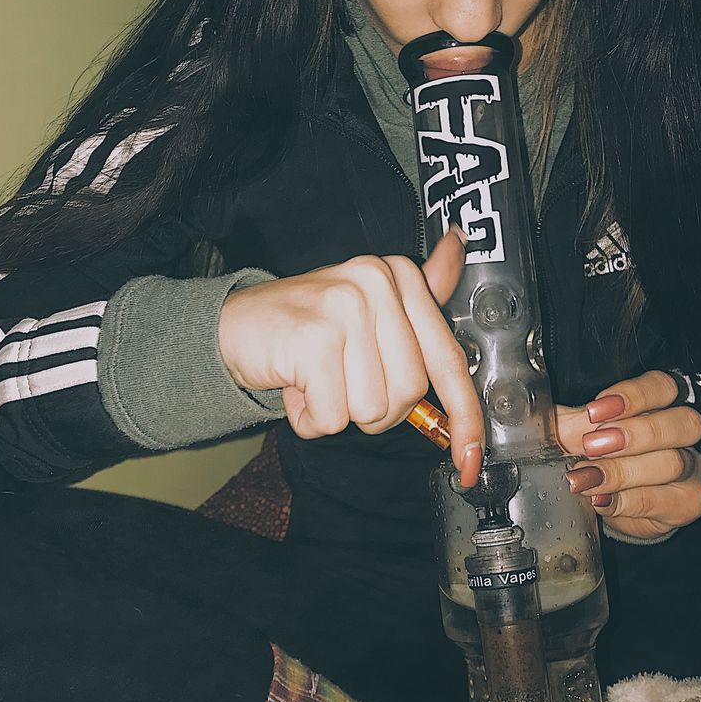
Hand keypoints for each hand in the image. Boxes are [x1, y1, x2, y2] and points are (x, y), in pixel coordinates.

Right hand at [218, 228, 484, 482]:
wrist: (231, 326)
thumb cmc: (306, 325)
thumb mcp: (369, 303)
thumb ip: (421, 285)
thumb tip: (461, 239)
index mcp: (398, 274)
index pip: (447, 359)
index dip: (464, 417)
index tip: (469, 462)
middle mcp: (377, 282)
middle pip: (409, 393)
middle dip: (373, 410)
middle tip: (339, 385)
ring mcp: (346, 308)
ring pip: (372, 409)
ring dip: (337, 413)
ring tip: (313, 380)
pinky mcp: (315, 339)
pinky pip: (333, 416)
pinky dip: (311, 418)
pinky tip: (294, 386)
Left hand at [554, 370, 700, 539]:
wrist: (608, 502)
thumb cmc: (599, 457)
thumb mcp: (579, 434)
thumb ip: (571, 424)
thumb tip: (543, 415)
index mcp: (661, 403)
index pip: (663, 387)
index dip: (634, 395)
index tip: (595, 411)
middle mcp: (683, 433)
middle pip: (683, 422)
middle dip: (636, 433)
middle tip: (592, 445)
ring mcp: (691, 469)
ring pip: (674, 462)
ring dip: (623, 470)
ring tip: (587, 477)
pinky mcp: (687, 503)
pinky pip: (664, 501)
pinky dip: (627, 502)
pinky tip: (600, 501)